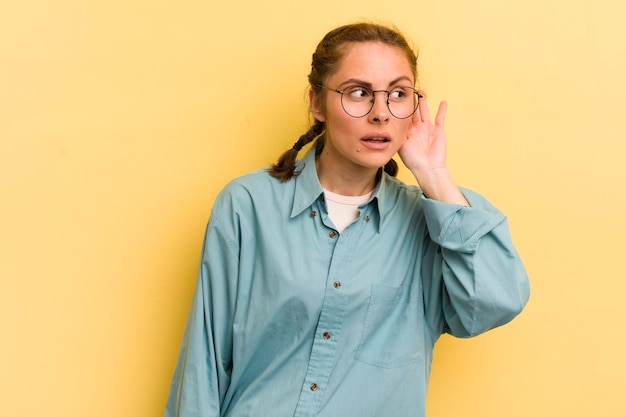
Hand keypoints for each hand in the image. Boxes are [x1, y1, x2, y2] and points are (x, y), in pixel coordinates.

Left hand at [399, 91, 468, 205]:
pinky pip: (440, 118)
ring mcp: (428, 129)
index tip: (396, 96)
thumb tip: (388, 123)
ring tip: (421, 91)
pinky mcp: (438, 130)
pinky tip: (443, 102)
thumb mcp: (400, 145)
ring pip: (425, 111)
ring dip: (423, 102)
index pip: (403, 116)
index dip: (401, 107)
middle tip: (409, 89)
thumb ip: (397, 133)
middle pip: (414, 111)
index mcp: (407, 132)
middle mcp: (417, 128)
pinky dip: (442, 110)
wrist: (427, 168)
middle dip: (412, 101)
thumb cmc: (413, 160)